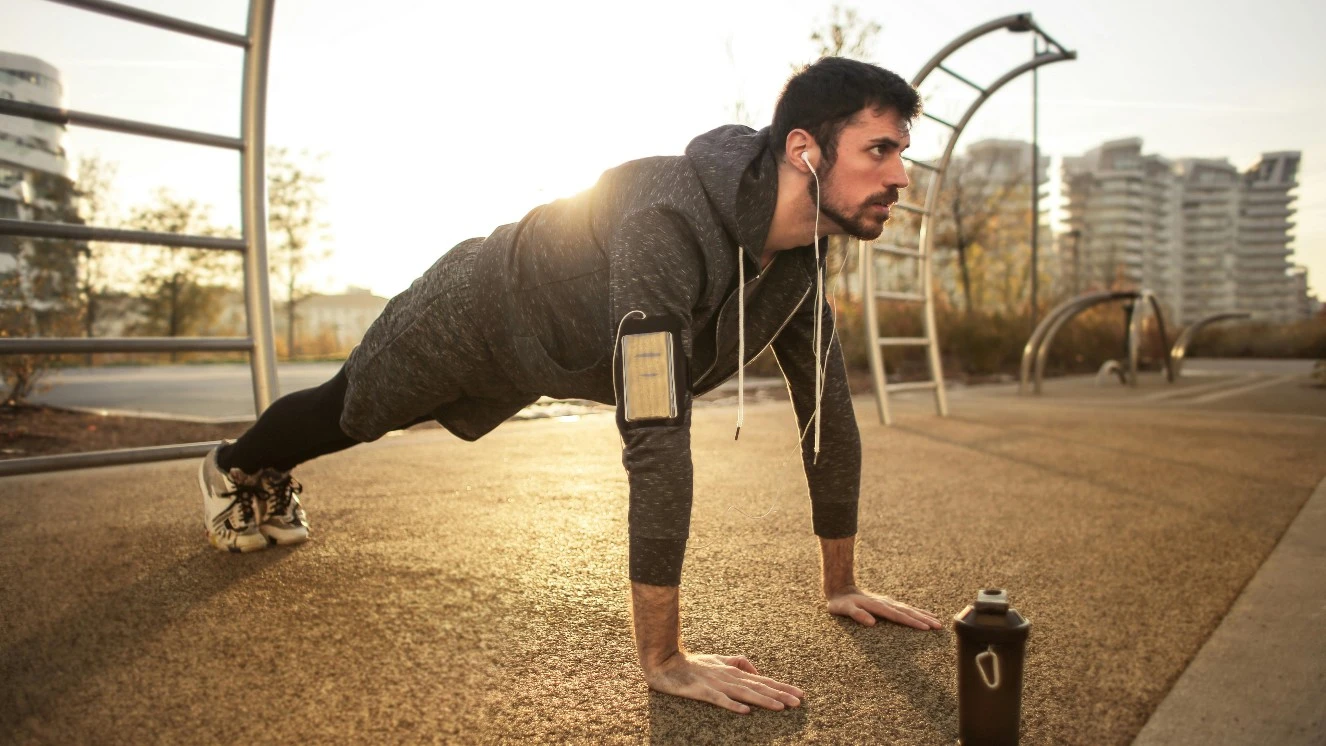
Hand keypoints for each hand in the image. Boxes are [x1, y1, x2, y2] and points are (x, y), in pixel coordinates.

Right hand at [643, 651, 804, 714]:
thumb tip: (756, 671)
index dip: (782, 687)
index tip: (800, 693)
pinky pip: (719, 699)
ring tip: (781, 707)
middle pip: (759, 687)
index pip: (763, 680)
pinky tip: (745, 711)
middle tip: (799, 702)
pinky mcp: (702, 691)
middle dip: (780, 694)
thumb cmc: (693, 663)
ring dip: (764, 700)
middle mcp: (729, 676)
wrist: (665, 662)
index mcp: (734, 671)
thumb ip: (738, 662)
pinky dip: (732, 705)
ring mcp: (716, 683)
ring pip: (745, 693)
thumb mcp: (718, 659)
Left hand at [826, 586, 942, 629]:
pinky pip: (906, 608)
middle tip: (939, 626)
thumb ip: (857, 614)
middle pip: (908, 612)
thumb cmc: (840, 603)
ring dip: (924, 615)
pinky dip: (917, 611)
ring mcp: (888, 602)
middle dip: (924, 619)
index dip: (912, 622)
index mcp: (877, 606)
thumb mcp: (843, 609)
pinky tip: (925, 614)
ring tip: (938, 621)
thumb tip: (872, 623)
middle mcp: (886, 603)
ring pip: (909, 609)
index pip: (898, 616)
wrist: (840, 588)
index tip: (926, 628)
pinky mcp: (888, 603)